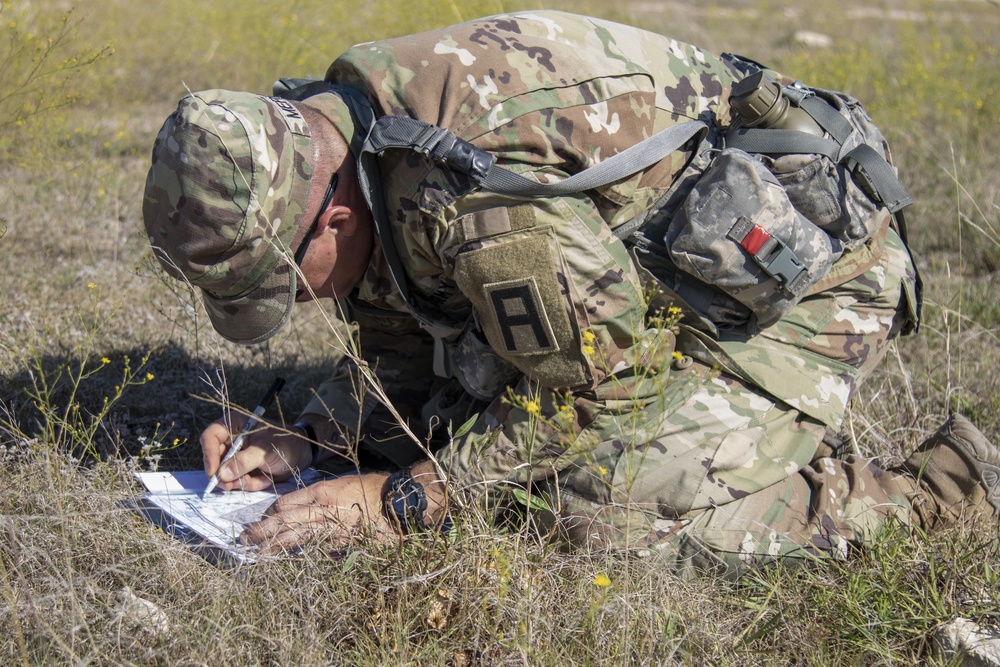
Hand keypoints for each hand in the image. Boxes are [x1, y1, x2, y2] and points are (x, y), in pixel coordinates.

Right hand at [200, 414, 311, 491]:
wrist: (301, 454)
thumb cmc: (285, 443)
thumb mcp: (265, 451)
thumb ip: (243, 462)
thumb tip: (222, 474)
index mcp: (233, 424)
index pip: (210, 437)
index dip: (208, 455)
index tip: (215, 473)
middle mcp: (230, 440)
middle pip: (213, 459)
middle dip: (225, 475)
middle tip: (235, 485)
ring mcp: (235, 456)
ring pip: (224, 475)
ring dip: (241, 482)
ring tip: (262, 478)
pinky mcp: (241, 470)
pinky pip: (236, 482)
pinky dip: (249, 484)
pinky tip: (265, 479)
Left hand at [240, 473, 391, 553]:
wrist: (398, 501)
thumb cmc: (373, 489)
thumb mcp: (344, 484)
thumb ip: (323, 496)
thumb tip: (305, 509)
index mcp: (322, 491)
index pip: (287, 503)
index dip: (271, 512)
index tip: (263, 519)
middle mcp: (322, 509)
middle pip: (285, 520)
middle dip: (263, 530)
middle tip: (245, 539)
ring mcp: (332, 527)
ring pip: (296, 536)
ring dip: (276, 545)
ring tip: (259, 553)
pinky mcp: (343, 542)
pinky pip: (318, 547)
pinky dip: (303, 551)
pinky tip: (288, 558)